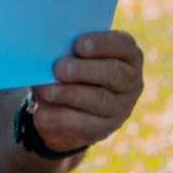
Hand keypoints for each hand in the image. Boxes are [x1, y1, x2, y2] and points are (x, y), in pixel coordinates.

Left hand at [26, 30, 145, 155]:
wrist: (70, 107)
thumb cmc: (72, 70)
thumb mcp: (72, 57)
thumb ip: (66, 51)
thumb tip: (46, 51)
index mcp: (127, 55)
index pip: (122, 45)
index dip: (102, 44)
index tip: (79, 44)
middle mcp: (130, 80)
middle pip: (113, 73)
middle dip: (84, 70)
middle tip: (59, 68)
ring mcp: (121, 106)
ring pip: (99, 101)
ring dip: (69, 95)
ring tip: (45, 91)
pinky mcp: (105, 128)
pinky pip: (85, 125)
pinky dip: (60, 119)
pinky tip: (42, 115)